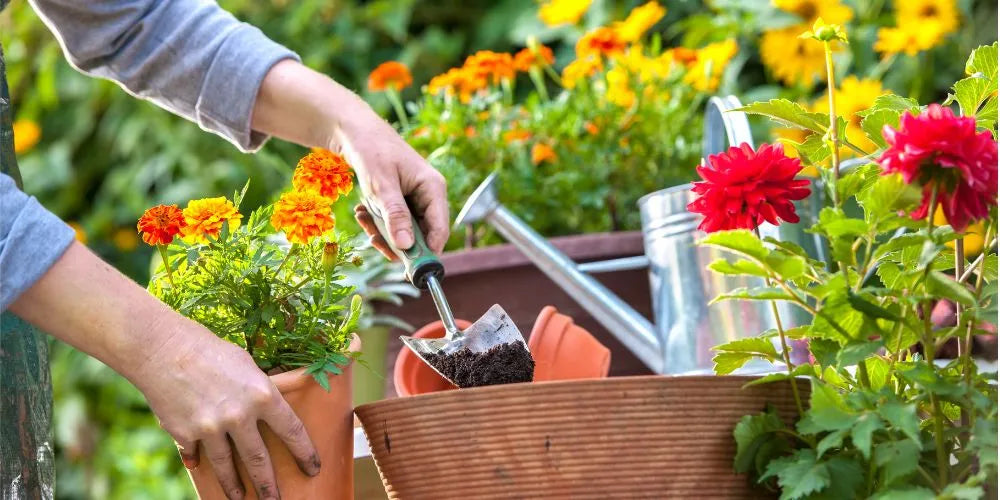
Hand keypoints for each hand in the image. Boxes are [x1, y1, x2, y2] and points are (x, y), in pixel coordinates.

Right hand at [10, 243, 318, 499]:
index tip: (313, 468)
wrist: (163, 349)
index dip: (305, 453)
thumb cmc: (209, 350)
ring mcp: (211, 428)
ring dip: (235, 487)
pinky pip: (196, 454)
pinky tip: (199, 467)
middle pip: (259, 460)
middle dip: (269, 485)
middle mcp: (240, 416)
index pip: (292, 431)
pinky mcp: (186, 435)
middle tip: (275, 499)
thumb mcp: (246, 365)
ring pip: (227, 467)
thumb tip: (268, 412)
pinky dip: (198, 461)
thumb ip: (259, 392)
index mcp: (263, 395)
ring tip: (241, 498)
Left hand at [251, 60, 449, 259]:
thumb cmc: (371, 152)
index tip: (408, 270)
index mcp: (434, 188)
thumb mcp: (381, 187)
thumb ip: (396, 216)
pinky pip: (394, 222)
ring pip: (405, 231)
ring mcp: (416, 199)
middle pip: (421, 235)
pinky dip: (377, 222)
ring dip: (382, 231)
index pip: (439, 230)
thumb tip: (407, 246)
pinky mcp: (402, 201)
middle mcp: (429, 195)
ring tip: (364, 217)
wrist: (355, 131)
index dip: (426, 252)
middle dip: (396, 241)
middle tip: (373, 239)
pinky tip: (363, 211)